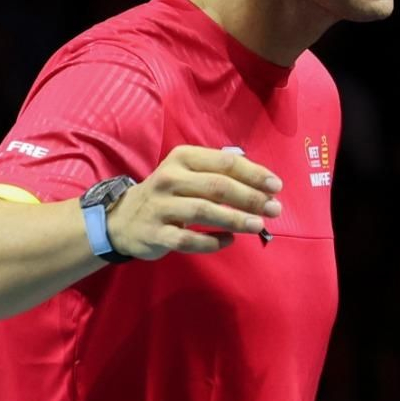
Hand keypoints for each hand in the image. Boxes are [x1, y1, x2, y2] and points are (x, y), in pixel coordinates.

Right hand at [106, 145, 282, 259]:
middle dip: (250, 197)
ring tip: (258, 225)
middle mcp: (170, 178)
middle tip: (274, 208)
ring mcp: (161, 207)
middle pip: (217, 186)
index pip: (225, 162)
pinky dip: (211, 242)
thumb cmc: (168, 194)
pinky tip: (229, 241)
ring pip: (203, 211)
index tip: (276, 186)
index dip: (254, 174)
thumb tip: (262, 184)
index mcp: (183, 158)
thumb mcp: (187, 172)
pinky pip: (187, 240)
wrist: (123, 219)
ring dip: (235, 219)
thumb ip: (219, 173)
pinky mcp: (156, 233)